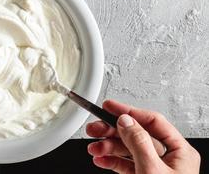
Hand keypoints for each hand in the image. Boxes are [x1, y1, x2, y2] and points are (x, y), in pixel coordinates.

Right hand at [86, 100, 200, 173]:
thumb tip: (126, 120)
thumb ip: (138, 142)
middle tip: (94, 128)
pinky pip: (125, 166)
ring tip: (94, 148)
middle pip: (136, 135)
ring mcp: (155, 170)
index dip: (130, 112)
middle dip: (112, 132)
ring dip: (108, 148)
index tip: (109, 107)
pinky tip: (100, 160)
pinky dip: (110, 162)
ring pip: (127, 151)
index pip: (152, 122)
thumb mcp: (152, 170)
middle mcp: (169, 159)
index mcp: (180, 152)